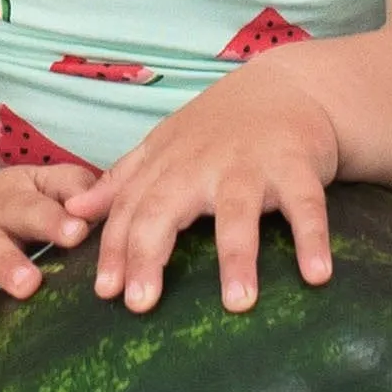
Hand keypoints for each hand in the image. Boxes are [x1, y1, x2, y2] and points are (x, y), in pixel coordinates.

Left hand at [61, 65, 341, 314]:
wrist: (287, 86)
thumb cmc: (218, 129)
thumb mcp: (164, 147)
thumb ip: (122, 181)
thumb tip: (73, 214)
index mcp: (166, 164)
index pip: (129, 210)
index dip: (114, 249)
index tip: (104, 292)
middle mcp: (201, 164)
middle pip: (167, 210)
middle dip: (149, 255)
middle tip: (140, 305)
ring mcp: (250, 165)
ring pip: (237, 212)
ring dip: (237, 257)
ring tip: (237, 304)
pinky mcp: (297, 166)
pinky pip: (306, 206)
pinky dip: (313, 239)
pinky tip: (317, 275)